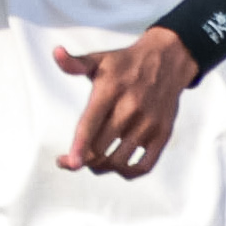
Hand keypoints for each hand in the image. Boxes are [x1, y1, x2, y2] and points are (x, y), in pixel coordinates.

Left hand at [51, 27, 196, 178]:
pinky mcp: (162, 134)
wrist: (168, 61)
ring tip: (93, 161)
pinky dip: (127, 173)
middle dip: (82, 158)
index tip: (69, 163)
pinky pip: (144, 166)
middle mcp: (131, 108)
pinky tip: (117, 166)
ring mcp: (149, 123)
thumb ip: (74, 63)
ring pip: (119, 160)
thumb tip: (56, 52)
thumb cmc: (127, 64)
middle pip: (101, 147)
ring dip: (101, 167)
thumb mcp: (99, 59)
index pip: (90, 124)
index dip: (79, 147)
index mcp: (110, 90)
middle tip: (73, 159)